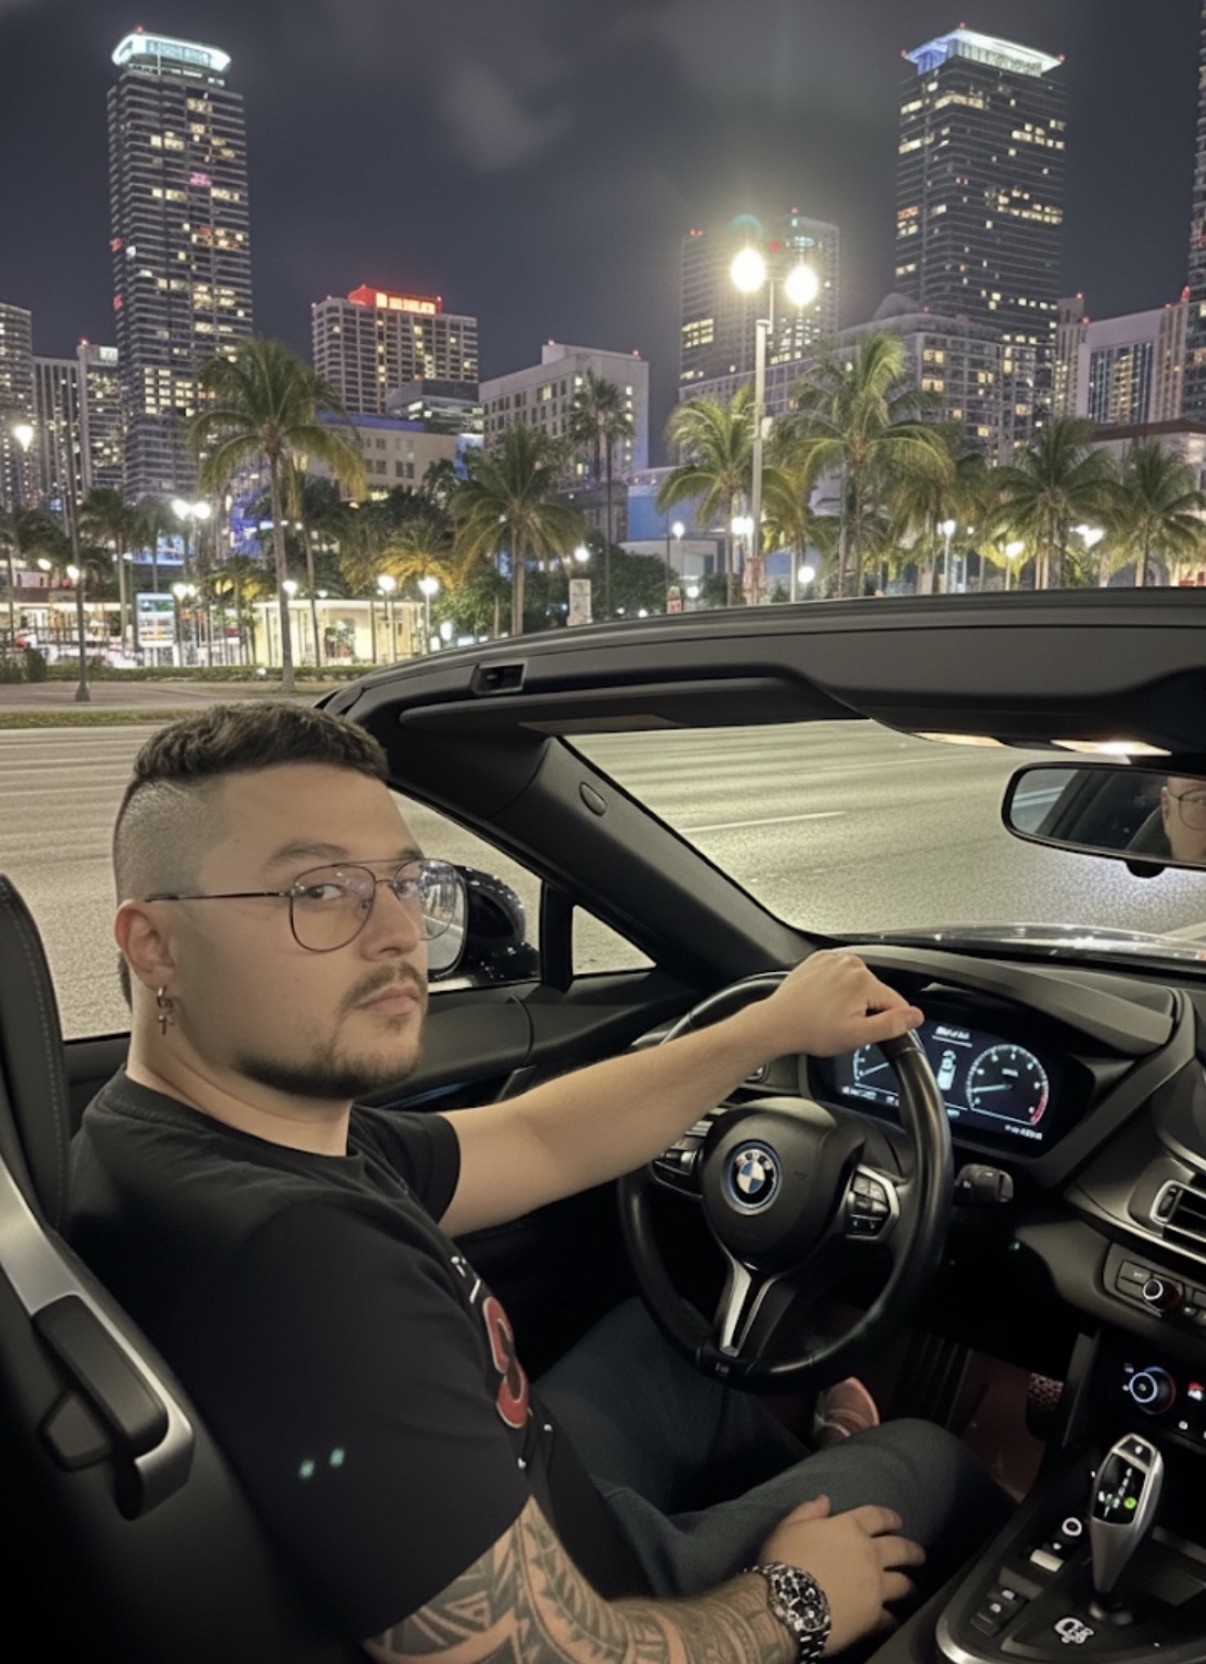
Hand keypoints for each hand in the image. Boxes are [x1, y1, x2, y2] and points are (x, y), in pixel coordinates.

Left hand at [740, 952, 924, 1059]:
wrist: (778, 1023)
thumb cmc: (811, 1030)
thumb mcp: (857, 1036)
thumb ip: (891, 1024)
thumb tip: (915, 1016)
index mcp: (863, 980)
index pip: (896, 1002)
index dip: (889, 1020)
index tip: (870, 1029)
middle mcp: (850, 963)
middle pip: (876, 991)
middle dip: (867, 1009)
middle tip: (844, 1024)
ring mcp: (833, 959)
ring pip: (858, 982)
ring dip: (851, 997)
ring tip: (830, 1013)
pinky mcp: (819, 959)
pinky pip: (839, 975)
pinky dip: (836, 987)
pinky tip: (823, 1002)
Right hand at [757, 1495, 924, 1654]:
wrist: (788, 1603)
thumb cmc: (785, 1559)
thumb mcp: (789, 1526)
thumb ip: (809, 1511)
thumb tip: (824, 1499)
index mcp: (850, 1528)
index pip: (876, 1516)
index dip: (889, 1517)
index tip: (897, 1521)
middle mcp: (869, 1554)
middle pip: (900, 1549)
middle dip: (912, 1551)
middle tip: (919, 1555)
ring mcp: (875, 1586)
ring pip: (902, 1584)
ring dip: (909, 1586)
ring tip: (912, 1589)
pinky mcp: (874, 1616)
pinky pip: (890, 1619)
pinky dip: (892, 1619)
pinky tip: (893, 1621)